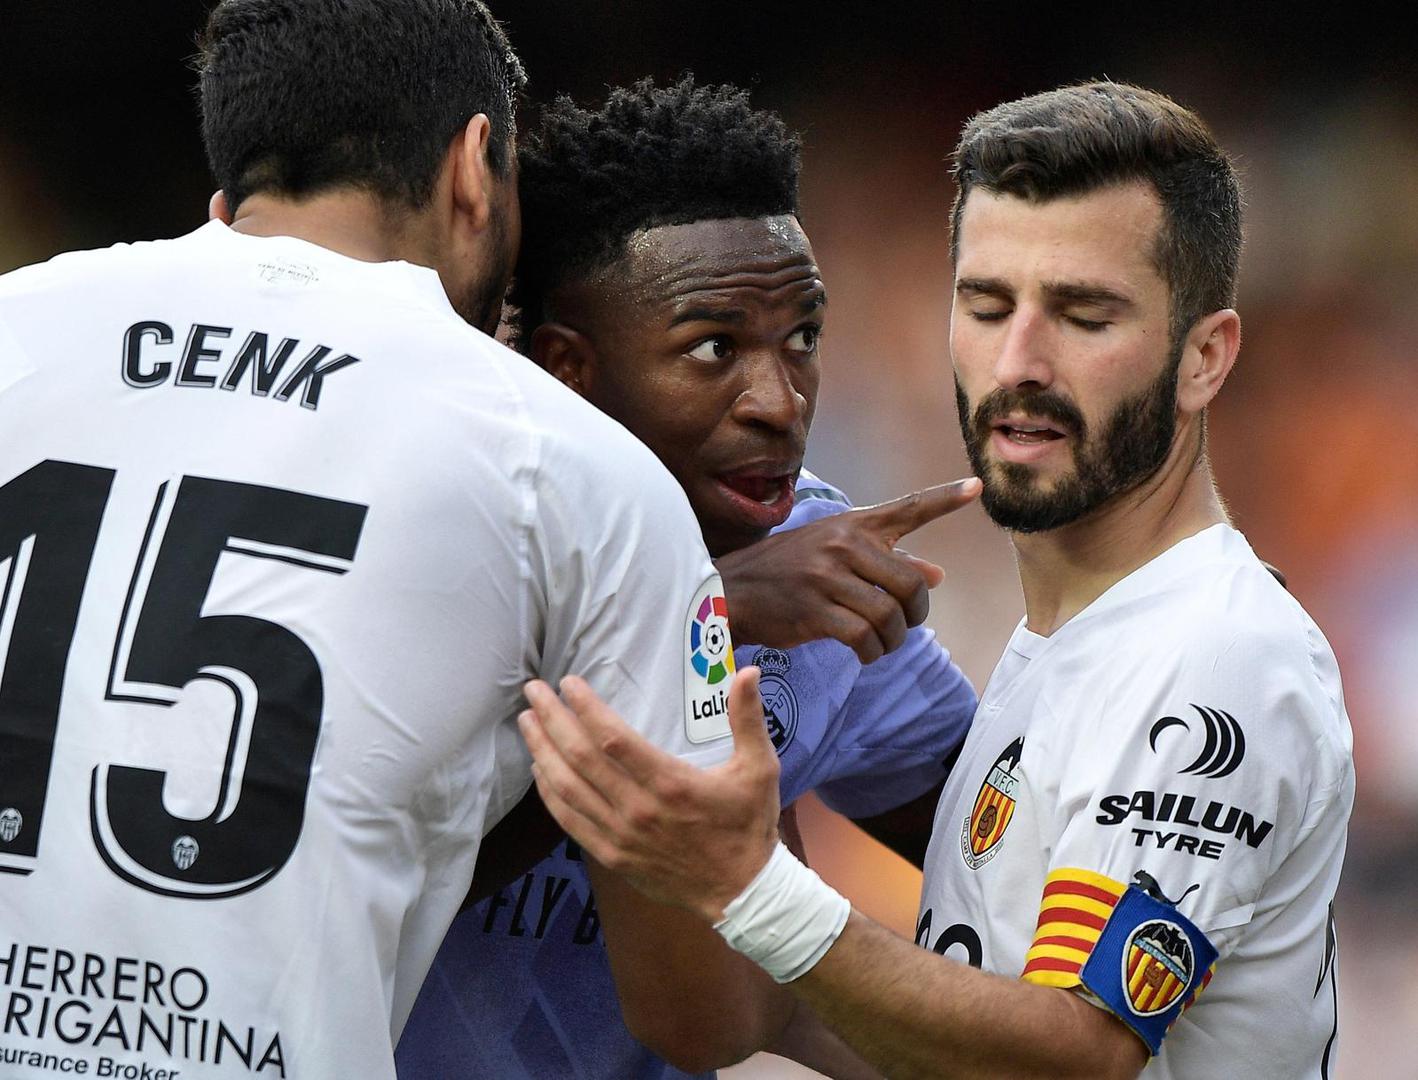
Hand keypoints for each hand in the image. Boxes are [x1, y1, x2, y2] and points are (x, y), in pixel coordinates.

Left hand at [519, 667, 780, 923]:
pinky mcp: (612, 857)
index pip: (613, 739)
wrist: (742, 892)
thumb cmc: (748, 825)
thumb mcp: (759, 768)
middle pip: (580, 758)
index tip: (569, 682)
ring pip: (567, 789)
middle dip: (552, 720)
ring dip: (542, 751)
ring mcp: (621, 836)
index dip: (586, 707)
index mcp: (671, 784)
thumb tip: (748, 671)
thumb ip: (748, 718)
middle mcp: (639, 810)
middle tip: (534, 691)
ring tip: (527, 722)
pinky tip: (539, 770)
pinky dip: (549, 793)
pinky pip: (570, 821)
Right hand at [716, 478, 980, 662]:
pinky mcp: (815, 610)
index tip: (977, 488)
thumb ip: (886, 561)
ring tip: (882, 644)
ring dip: (894, 639)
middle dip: (916, 613)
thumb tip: (937, 574)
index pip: (906, 508)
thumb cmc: (788, 571)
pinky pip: (864, 637)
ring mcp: (828, 577)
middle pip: (910, 584)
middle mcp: (843, 544)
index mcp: (852, 525)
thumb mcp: (833, 554)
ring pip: (889, 615)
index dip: (944, 499)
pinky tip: (864, 654)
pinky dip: (872, 653)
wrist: (731, 590)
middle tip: (905, 625)